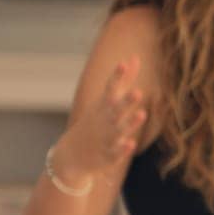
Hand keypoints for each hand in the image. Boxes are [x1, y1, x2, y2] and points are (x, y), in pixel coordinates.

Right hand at [59, 57, 146, 179]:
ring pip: (119, 130)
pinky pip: (115, 153)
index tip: (124, 63)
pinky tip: (130, 144)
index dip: (117, 76)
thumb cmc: (96, 121)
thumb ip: (124, 80)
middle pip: (116, 110)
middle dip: (126, 102)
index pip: (110, 89)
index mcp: (104, 106)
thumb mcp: (107, 100)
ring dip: (130, 123)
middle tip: (138, 92)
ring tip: (143, 114)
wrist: (70, 155)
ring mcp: (105, 138)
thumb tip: (134, 57)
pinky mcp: (107, 156)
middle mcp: (104, 120)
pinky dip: (122, 149)